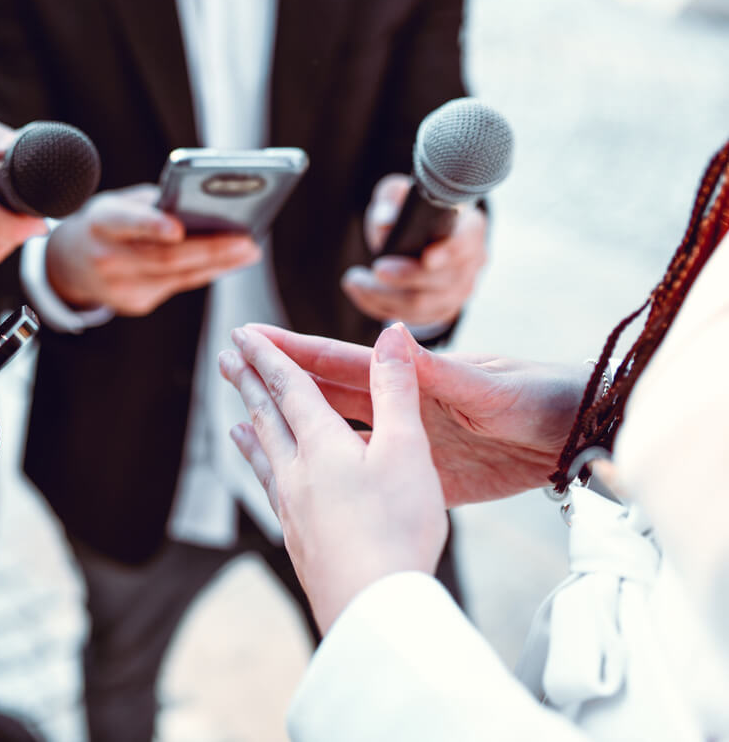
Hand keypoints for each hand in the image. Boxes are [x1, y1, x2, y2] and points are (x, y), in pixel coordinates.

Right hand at [45, 184, 260, 314]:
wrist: (68, 262)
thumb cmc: (104, 223)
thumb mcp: (117, 203)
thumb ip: (152, 204)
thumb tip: (203, 207)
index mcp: (101, 223)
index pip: (127, 223)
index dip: (152, 227)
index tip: (178, 228)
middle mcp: (107, 258)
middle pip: (165, 257)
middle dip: (211, 250)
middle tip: (245, 241)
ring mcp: (120, 287)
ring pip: (178, 276)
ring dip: (218, 264)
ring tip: (248, 251)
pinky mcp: (134, 303)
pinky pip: (177, 286)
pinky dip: (204, 273)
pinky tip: (226, 263)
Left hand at [219, 324, 447, 632]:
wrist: (373, 607)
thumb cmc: (398, 527)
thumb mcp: (408, 449)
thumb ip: (396, 389)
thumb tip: (391, 333)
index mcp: (322, 444)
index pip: (288, 388)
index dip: (267, 356)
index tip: (242, 334)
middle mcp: (298, 472)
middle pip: (267, 418)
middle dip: (248, 383)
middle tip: (225, 359)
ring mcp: (294, 509)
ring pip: (264, 459)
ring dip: (250, 432)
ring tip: (232, 422)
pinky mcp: (300, 542)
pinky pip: (273, 495)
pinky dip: (263, 478)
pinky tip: (270, 486)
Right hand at [242, 323, 590, 503]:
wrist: (584, 437)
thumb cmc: (544, 397)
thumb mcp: (490, 386)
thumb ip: (438, 369)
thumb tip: (392, 337)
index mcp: (412, 377)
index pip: (339, 362)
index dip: (293, 350)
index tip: (251, 338)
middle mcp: (402, 405)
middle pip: (326, 392)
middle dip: (277, 378)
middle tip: (231, 364)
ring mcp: (410, 442)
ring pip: (340, 432)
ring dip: (297, 423)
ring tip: (251, 413)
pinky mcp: (426, 478)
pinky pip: (370, 474)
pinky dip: (336, 472)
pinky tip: (310, 475)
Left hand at [341, 174, 487, 325]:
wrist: (417, 237)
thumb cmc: (409, 212)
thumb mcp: (397, 196)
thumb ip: (390, 201)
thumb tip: (385, 223)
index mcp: (469, 227)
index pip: (468, 240)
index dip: (451, 250)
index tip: (427, 257)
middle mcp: (472, 261)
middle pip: (442, 280)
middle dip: (406, 278)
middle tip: (376, 269)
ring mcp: (459, 290)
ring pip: (424, 305)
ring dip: (384, 296)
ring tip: (354, 281)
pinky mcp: (442, 309)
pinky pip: (412, 318)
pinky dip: (381, 307)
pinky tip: (361, 293)